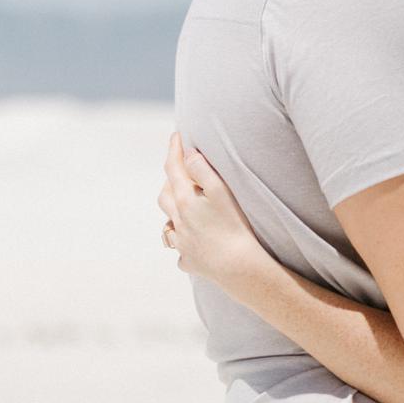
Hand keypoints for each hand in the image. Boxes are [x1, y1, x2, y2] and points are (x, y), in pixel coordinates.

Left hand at [157, 132, 269, 289]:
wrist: (239, 268)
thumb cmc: (235, 227)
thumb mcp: (222, 192)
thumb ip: (203, 170)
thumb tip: (189, 154)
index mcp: (184, 201)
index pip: (174, 168)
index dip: (174, 149)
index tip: (176, 135)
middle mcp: (177, 222)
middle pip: (164, 196)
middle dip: (170, 181)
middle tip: (181, 171)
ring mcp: (182, 244)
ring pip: (167, 226)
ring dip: (172, 213)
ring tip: (183, 208)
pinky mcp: (190, 262)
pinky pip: (180, 252)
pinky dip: (183, 244)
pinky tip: (192, 243)